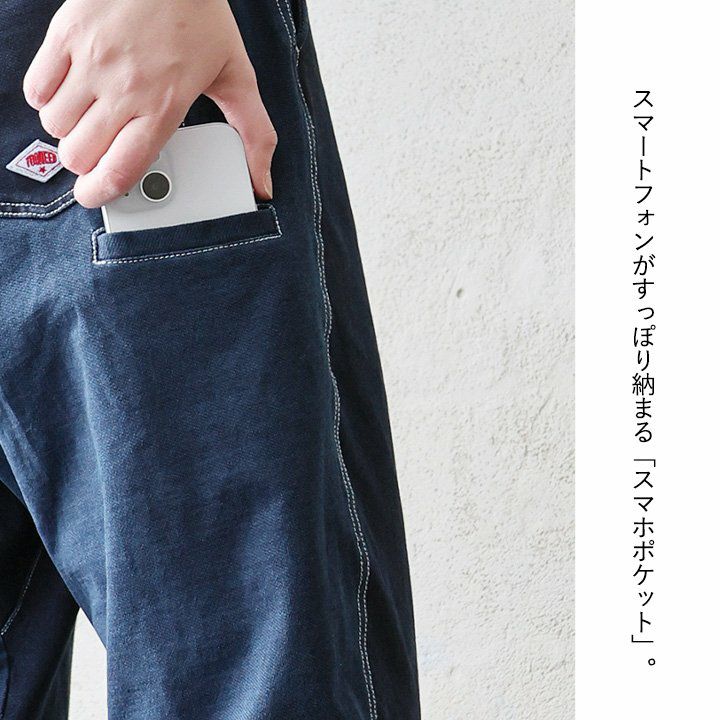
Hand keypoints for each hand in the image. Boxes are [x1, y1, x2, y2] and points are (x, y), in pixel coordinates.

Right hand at [23, 0, 276, 207]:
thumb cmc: (203, 19)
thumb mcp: (238, 78)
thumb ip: (254, 134)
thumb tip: (263, 184)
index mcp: (163, 107)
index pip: (120, 169)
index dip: (102, 193)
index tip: (97, 196)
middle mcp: (123, 89)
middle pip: (79, 154)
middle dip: (86, 162)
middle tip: (100, 152)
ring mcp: (90, 61)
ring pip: (54, 125)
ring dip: (68, 131)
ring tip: (89, 120)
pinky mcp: (66, 35)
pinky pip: (36, 87)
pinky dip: (47, 98)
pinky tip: (70, 94)